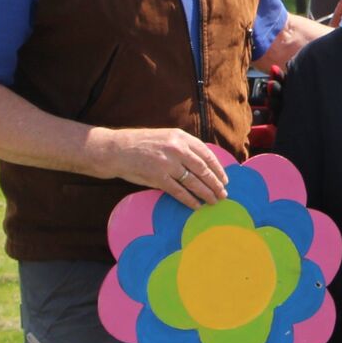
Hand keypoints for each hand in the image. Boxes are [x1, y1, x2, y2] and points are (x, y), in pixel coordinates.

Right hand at [91, 127, 227, 209]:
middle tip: (223, 194)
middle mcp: (177, 149)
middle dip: (216, 184)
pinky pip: (179, 191)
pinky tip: (197, 206)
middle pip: (203, 169)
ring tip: (214, 201)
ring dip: (206, 193)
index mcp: (181, 137)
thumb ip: (184, 147)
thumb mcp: (167, 137)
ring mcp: (167, 163)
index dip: (218, 169)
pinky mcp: (157, 177)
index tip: (225, 179)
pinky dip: (190, 200)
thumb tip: (204, 165)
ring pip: (194, 182)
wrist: (117, 149)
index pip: (206, 154)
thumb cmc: (143, 144)